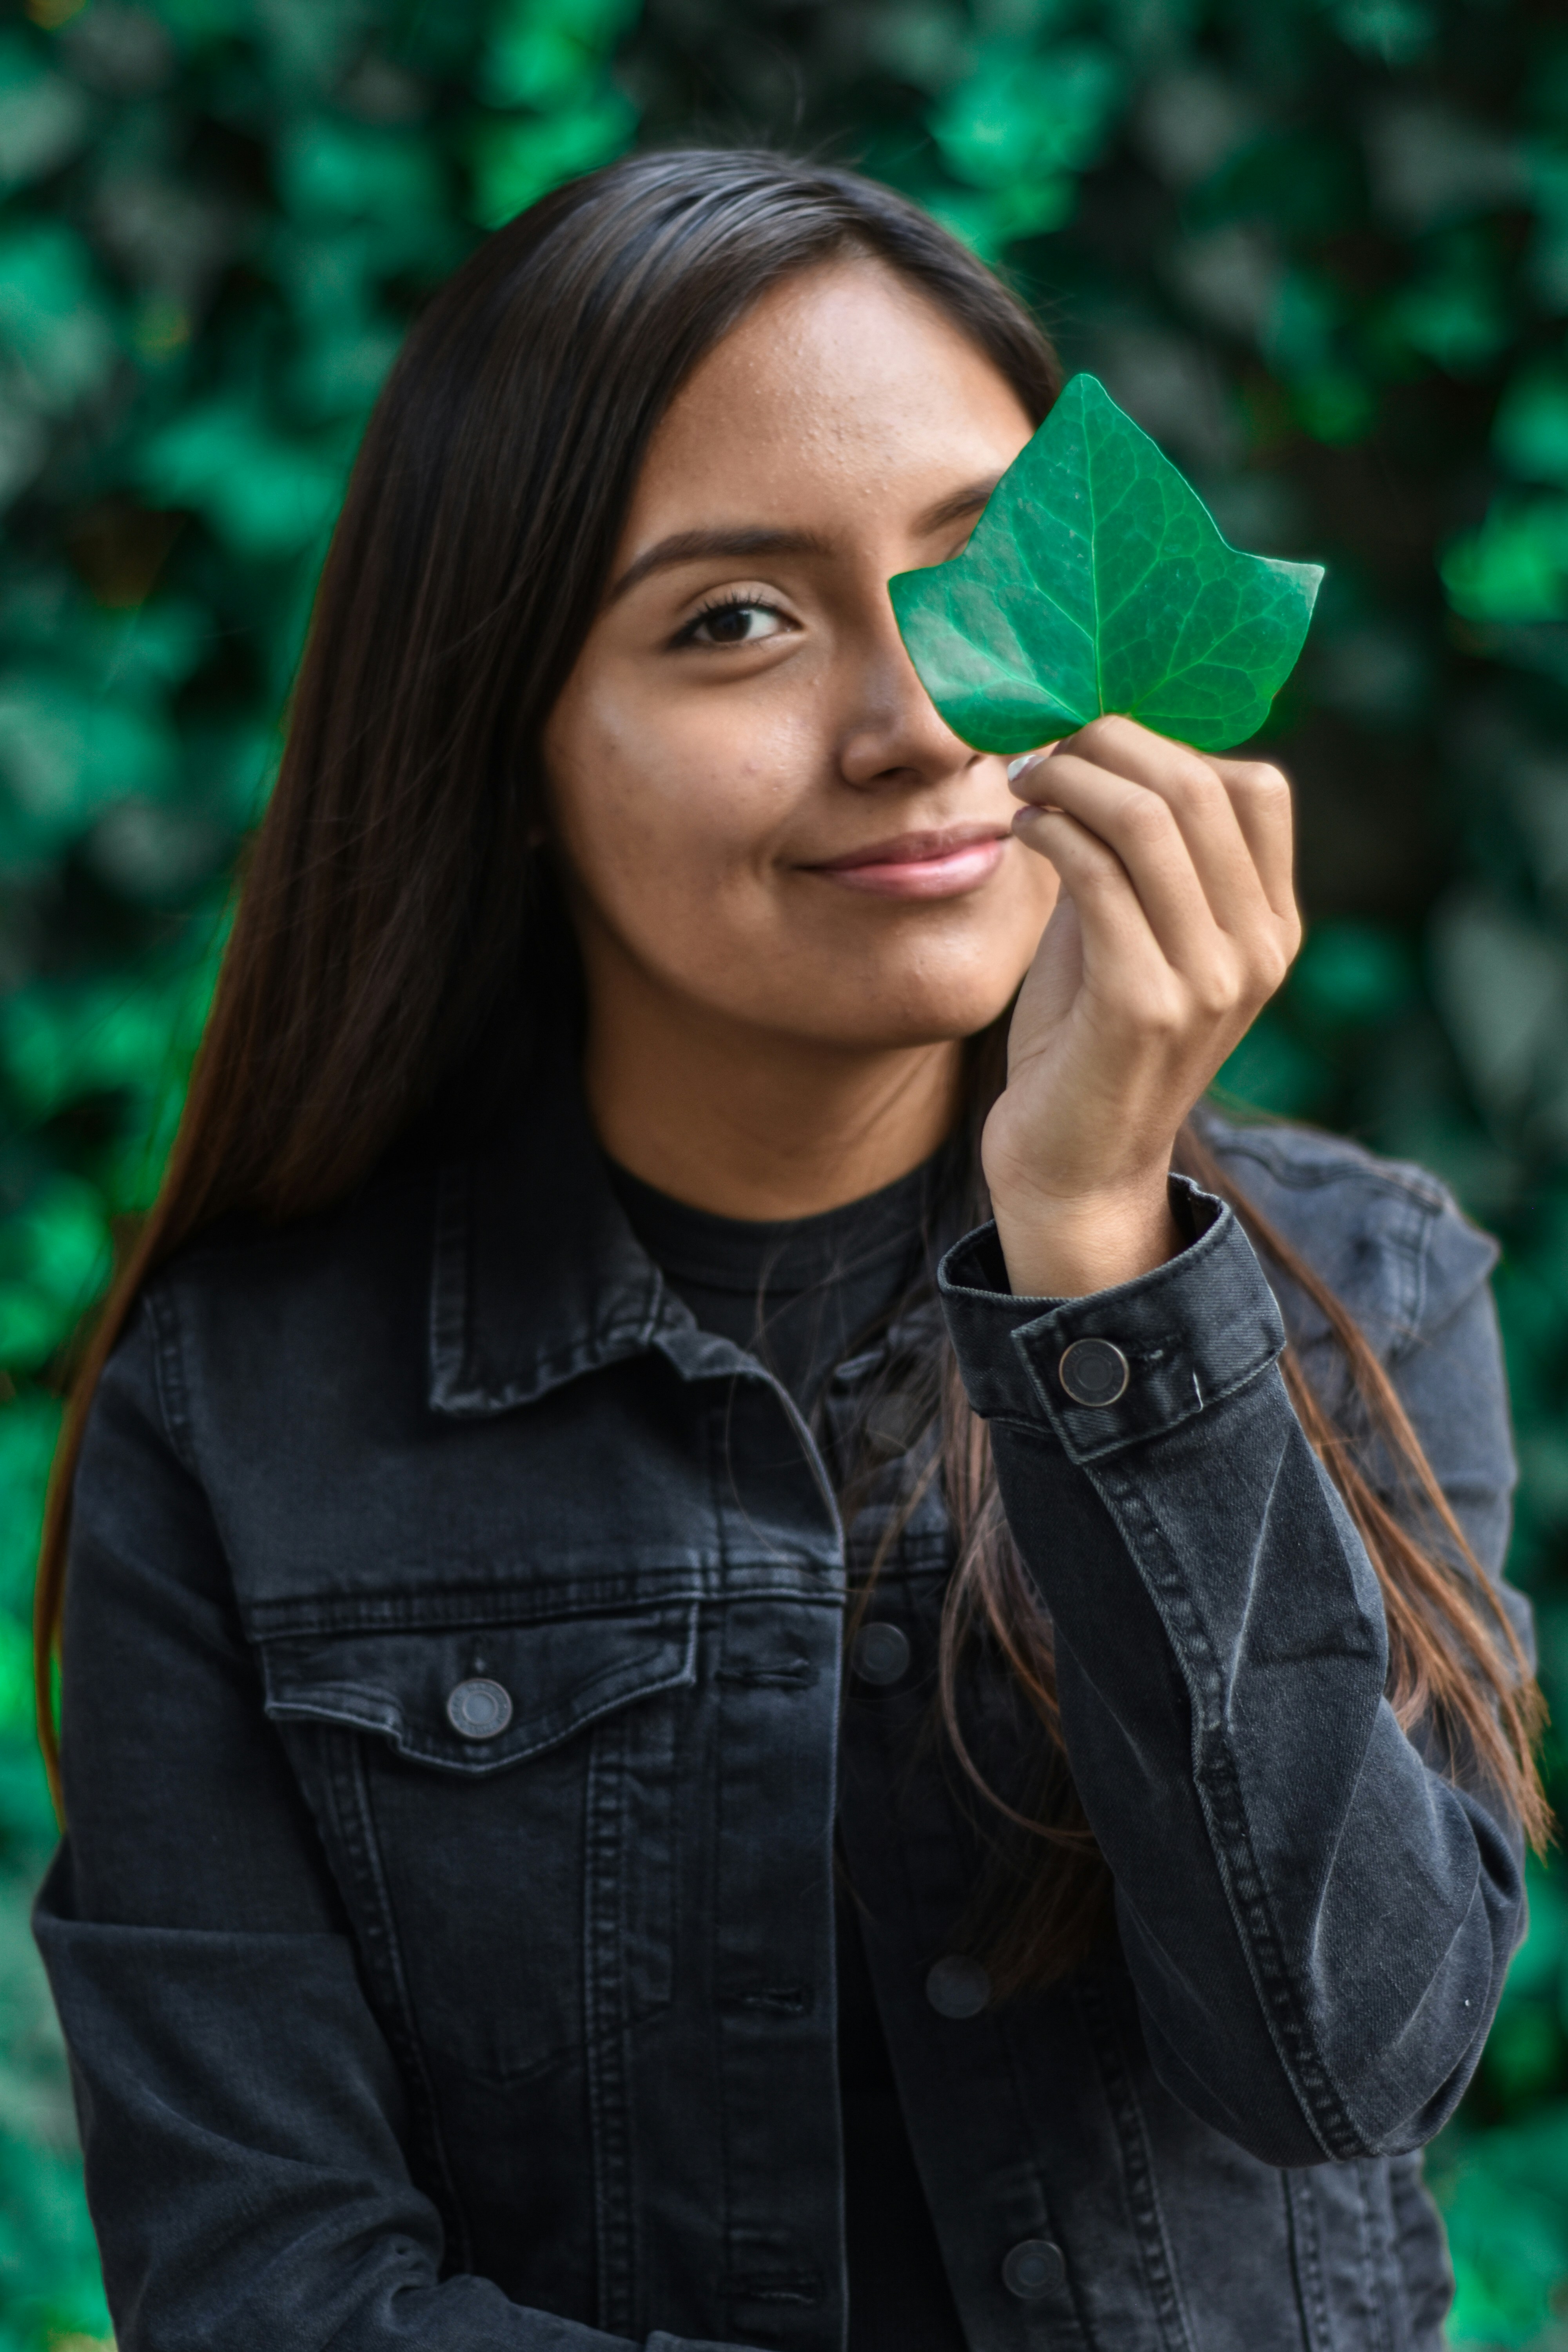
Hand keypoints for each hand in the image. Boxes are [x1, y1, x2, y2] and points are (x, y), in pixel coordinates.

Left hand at [982, 715, 1300, 1298]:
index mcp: (1272, 928)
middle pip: (1199, 787)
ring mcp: (1210, 980)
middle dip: (1111, 745)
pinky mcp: (1146, 1005)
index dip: (1171, 743)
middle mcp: (1259, 950)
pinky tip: (1024, 835)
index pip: (1256, 789)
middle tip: (1046, 746)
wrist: (1075, 1167)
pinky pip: (1098, 877)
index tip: (1096, 741)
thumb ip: (1135, 854)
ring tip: (1026, 783)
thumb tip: (1097, 749)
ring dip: (1072, 780)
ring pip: (1148, 820)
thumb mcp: (1131, 931)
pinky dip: (1053, 834)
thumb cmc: (1088, 1040)